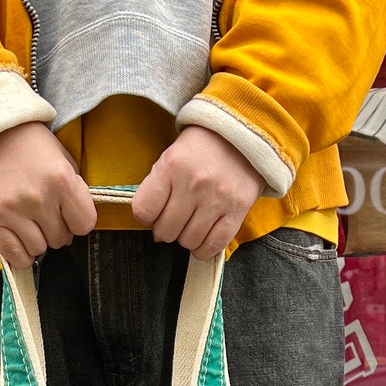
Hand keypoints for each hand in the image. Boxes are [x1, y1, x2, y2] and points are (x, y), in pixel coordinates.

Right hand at [0, 121, 96, 269]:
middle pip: (61, 239)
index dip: (79, 221)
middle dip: (57, 229)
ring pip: (39, 249)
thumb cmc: (28, 144)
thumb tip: (77, 222)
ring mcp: (12, 210)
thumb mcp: (61, 157)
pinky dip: (21, 254)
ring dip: (38, 239)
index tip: (69, 214)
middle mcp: (38, 198)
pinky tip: (20, 239)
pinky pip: (15, 256)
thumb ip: (74, 189)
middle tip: (45, 213)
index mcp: (61, 179)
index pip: (85, 224)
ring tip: (29, 220)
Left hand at [133, 125, 263, 259]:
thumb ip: (157, 188)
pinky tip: (201, 241)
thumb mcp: (170, 157)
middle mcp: (194, 183)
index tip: (153, 213)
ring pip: (189, 241)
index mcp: (172, 166)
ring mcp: (218, 198)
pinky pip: (214, 245)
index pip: (144, 210)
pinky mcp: (238, 210)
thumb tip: (155, 231)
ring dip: (186, 238)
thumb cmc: (200, 149)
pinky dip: (204, 249)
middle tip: (174, 220)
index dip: (145, 217)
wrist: (242, 135)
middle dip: (165, 230)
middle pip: (166, 230)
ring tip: (190, 225)